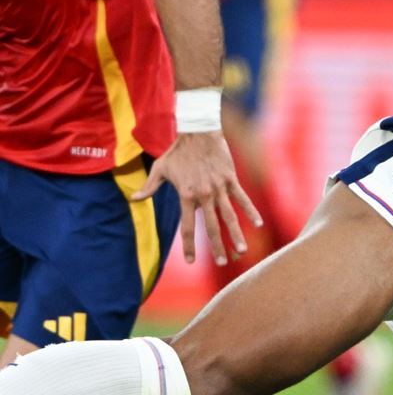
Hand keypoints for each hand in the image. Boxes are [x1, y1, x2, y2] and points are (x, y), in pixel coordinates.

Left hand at [133, 131, 262, 265]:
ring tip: (242, 251)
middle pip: (212, 227)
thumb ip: (149, 187)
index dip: (189, 246)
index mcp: (186, 196)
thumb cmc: (178, 151)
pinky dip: (250, 212)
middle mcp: (204, 195)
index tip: (191, 261)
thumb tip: (132, 199)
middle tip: (222, 263)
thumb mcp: (160, 169)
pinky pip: (242, 199)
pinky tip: (257, 224)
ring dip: (235, 235)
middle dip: (217, 247)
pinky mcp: (231, 179)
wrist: (199, 132)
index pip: (188, 227)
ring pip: (229, 216)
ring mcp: (219, 188)